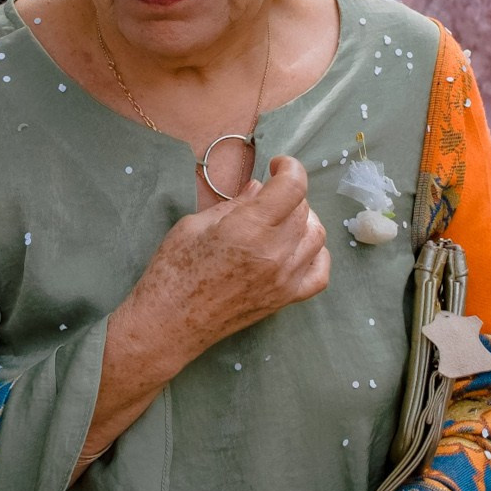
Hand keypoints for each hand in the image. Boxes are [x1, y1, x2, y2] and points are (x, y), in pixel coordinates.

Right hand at [117, 156, 329, 363]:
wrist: (169, 324)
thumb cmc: (172, 270)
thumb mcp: (195, 225)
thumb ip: (234, 205)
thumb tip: (260, 188)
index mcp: (249, 228)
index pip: (293, 187)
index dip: (290, 168)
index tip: (276, 166)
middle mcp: (274, 253)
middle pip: (304, 209)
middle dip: (288, 193)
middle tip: (267, 195)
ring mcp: (284, 279)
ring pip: (316, 236)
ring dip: (303, 220)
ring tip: (280, 219)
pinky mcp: (285, 299)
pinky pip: (320, 272)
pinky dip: (316, 253)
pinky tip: (298, 247)